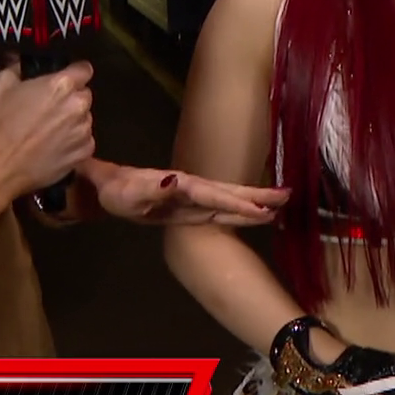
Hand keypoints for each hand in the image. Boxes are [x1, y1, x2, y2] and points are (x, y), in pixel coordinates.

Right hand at [0, 62, 94, 198]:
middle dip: (71, 99)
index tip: (65, 80)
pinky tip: (55, 146)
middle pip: (84, 95)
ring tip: (50, 131)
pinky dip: (74, 142)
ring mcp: (85, 129)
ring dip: (73, 121)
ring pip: (85, 118)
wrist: (1, 166)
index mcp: (63, 84)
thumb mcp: (2, 84)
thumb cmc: (0, 124)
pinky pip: (85, 140)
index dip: (74, 74)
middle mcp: (79, 104)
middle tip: (51, 109)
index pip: (84, 69)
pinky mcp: (85, 151)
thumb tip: (24, 60)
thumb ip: (19, 67)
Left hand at [83, 163, 288, 224]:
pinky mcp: (191, 208)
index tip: (261, 208)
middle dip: (256, 196)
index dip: (236, 203)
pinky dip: (237, 213)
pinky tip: (253, 215)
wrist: (108, 188)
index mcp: (181, 186)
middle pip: (228, 193)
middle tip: (286, 196)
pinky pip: (219, 210)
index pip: (213, 196)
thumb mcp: (128, 193)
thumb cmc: (115, 192)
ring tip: (280, 205)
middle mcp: (192, 190)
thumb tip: (177, 179)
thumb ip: (153, 189)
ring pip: (228, 200)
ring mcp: (193, 199)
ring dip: (252, 203)